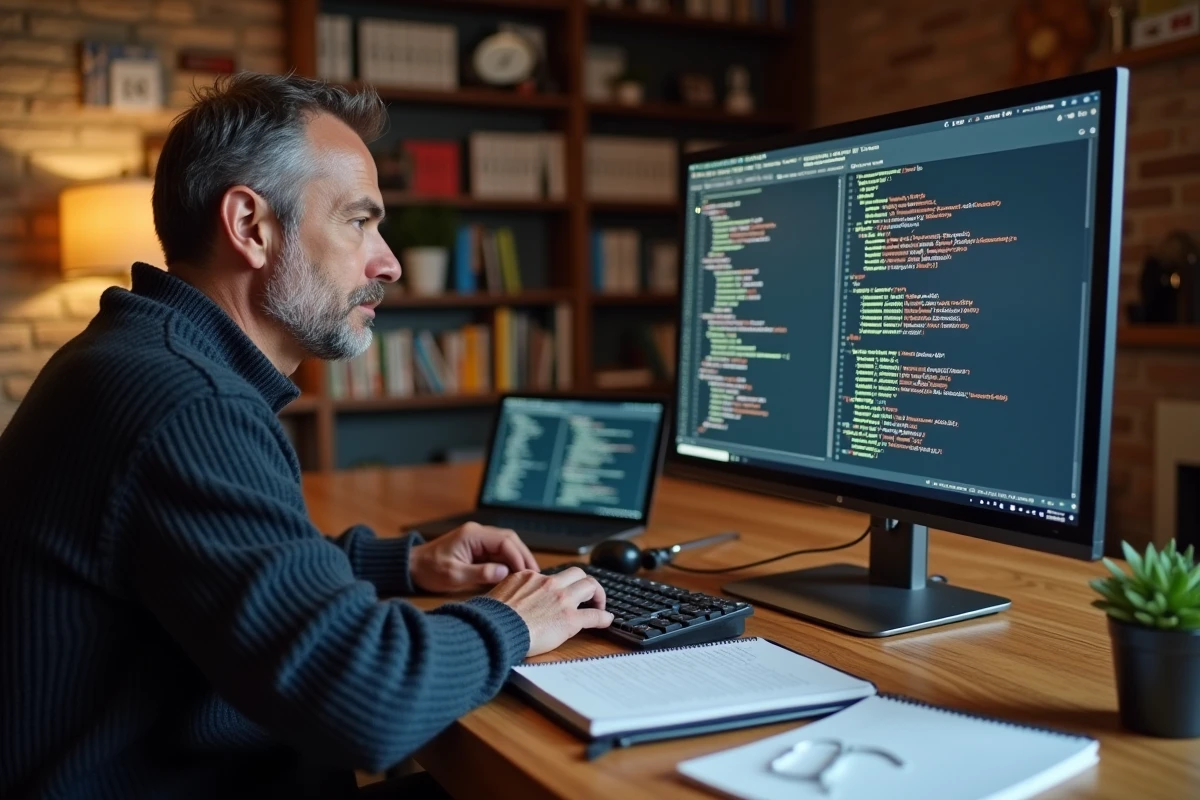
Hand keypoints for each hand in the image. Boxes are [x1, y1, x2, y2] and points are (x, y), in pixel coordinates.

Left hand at [409, 522, 538, 593]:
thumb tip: (505, 573)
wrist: (411, 567)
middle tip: (534, 575)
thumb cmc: (429, 571)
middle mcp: (478, 533)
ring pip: (506, 545)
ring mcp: (477, 540)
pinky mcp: (476, 548)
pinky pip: (497, 552)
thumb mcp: (454, 575)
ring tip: (527, 576)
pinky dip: (508, 562)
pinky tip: (514, 575)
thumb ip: (480, 573)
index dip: (519, 557)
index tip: (527, 574)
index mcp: (473, 535)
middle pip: (510, 540)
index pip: (505, 541)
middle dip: (523, 556)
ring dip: (517, 559)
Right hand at [487, 567, 612, 655]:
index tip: (561, 592)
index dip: (560, 584)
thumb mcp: (495, 595)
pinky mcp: (569, 619)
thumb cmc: (490, 618)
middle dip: (584, 582)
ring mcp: (561, 599)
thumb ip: (507, 594)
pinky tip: (607, 620)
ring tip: (600, 604)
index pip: (551, 576)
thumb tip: (501, 601)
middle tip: (587, 594)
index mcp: (529, 577)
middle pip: (576, 573)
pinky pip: (594, 615)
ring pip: (590, 586)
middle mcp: (548, 583)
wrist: (494, 630)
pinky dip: (603, 617)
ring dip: (598, 594)